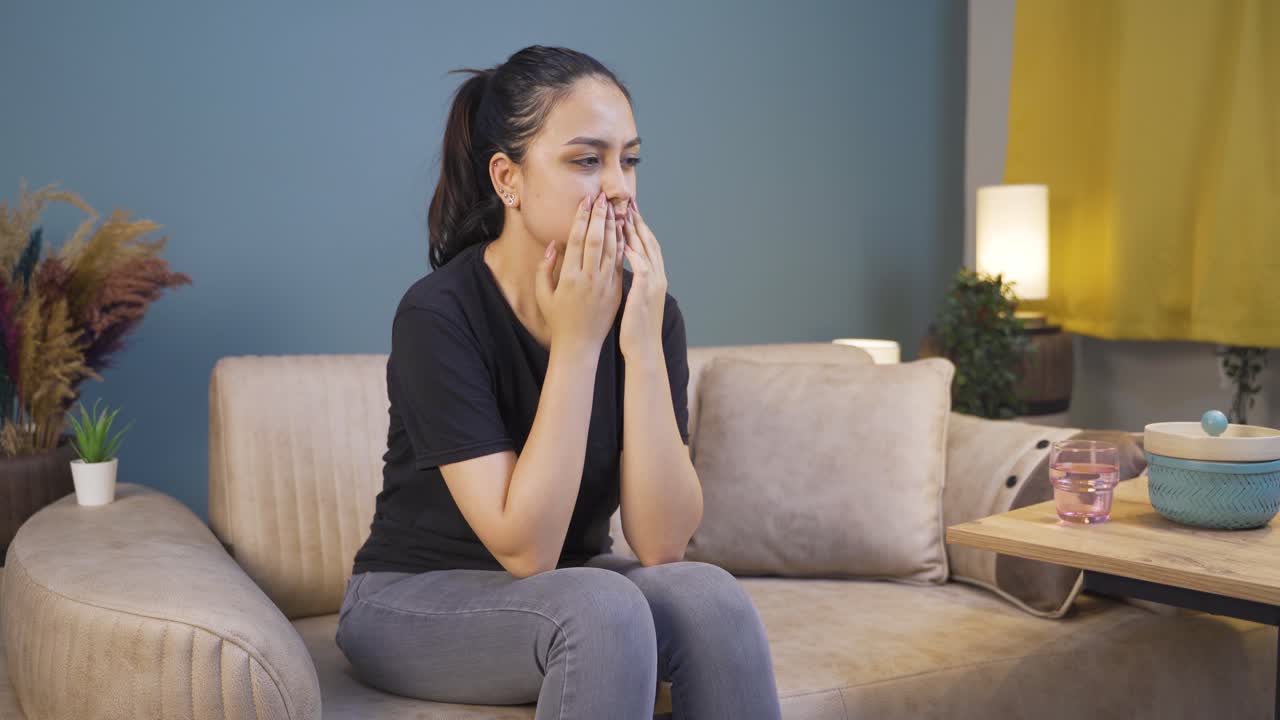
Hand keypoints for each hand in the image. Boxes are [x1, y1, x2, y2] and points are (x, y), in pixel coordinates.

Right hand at [534, 191, 623, 355]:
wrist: (579, 344)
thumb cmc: (558, 318)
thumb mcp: (542, 294)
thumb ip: (544, 268)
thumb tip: (553, 244)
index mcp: (569, 277)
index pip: (577, 240)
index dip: (581, 218)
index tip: (585, 202)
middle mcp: (589, 278)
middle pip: (596, 240)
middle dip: (600, 216)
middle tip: (602, 197)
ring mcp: (605, 284)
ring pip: (611, 249)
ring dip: (613, 227)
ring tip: (614, 209)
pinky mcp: (616, 290)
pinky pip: (620, 263)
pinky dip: (622, 245)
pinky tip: (622, 232)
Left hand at [618, 199, 667, 360]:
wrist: (644, 349)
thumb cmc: (636, 329)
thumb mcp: (635, 301)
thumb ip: (633, 283)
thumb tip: (623, 269)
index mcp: (654, 279)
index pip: (647, 246)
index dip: (638, 228)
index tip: (627, 212)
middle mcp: (657, 277)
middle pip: (649, 242)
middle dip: (638, 222)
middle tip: (627, 203)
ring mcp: (653, 284)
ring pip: (645, 250)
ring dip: (635, 231)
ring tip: (623, 214)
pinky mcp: (645, 292)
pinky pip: (641, 266)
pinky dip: (634, 252)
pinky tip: (624, 241)